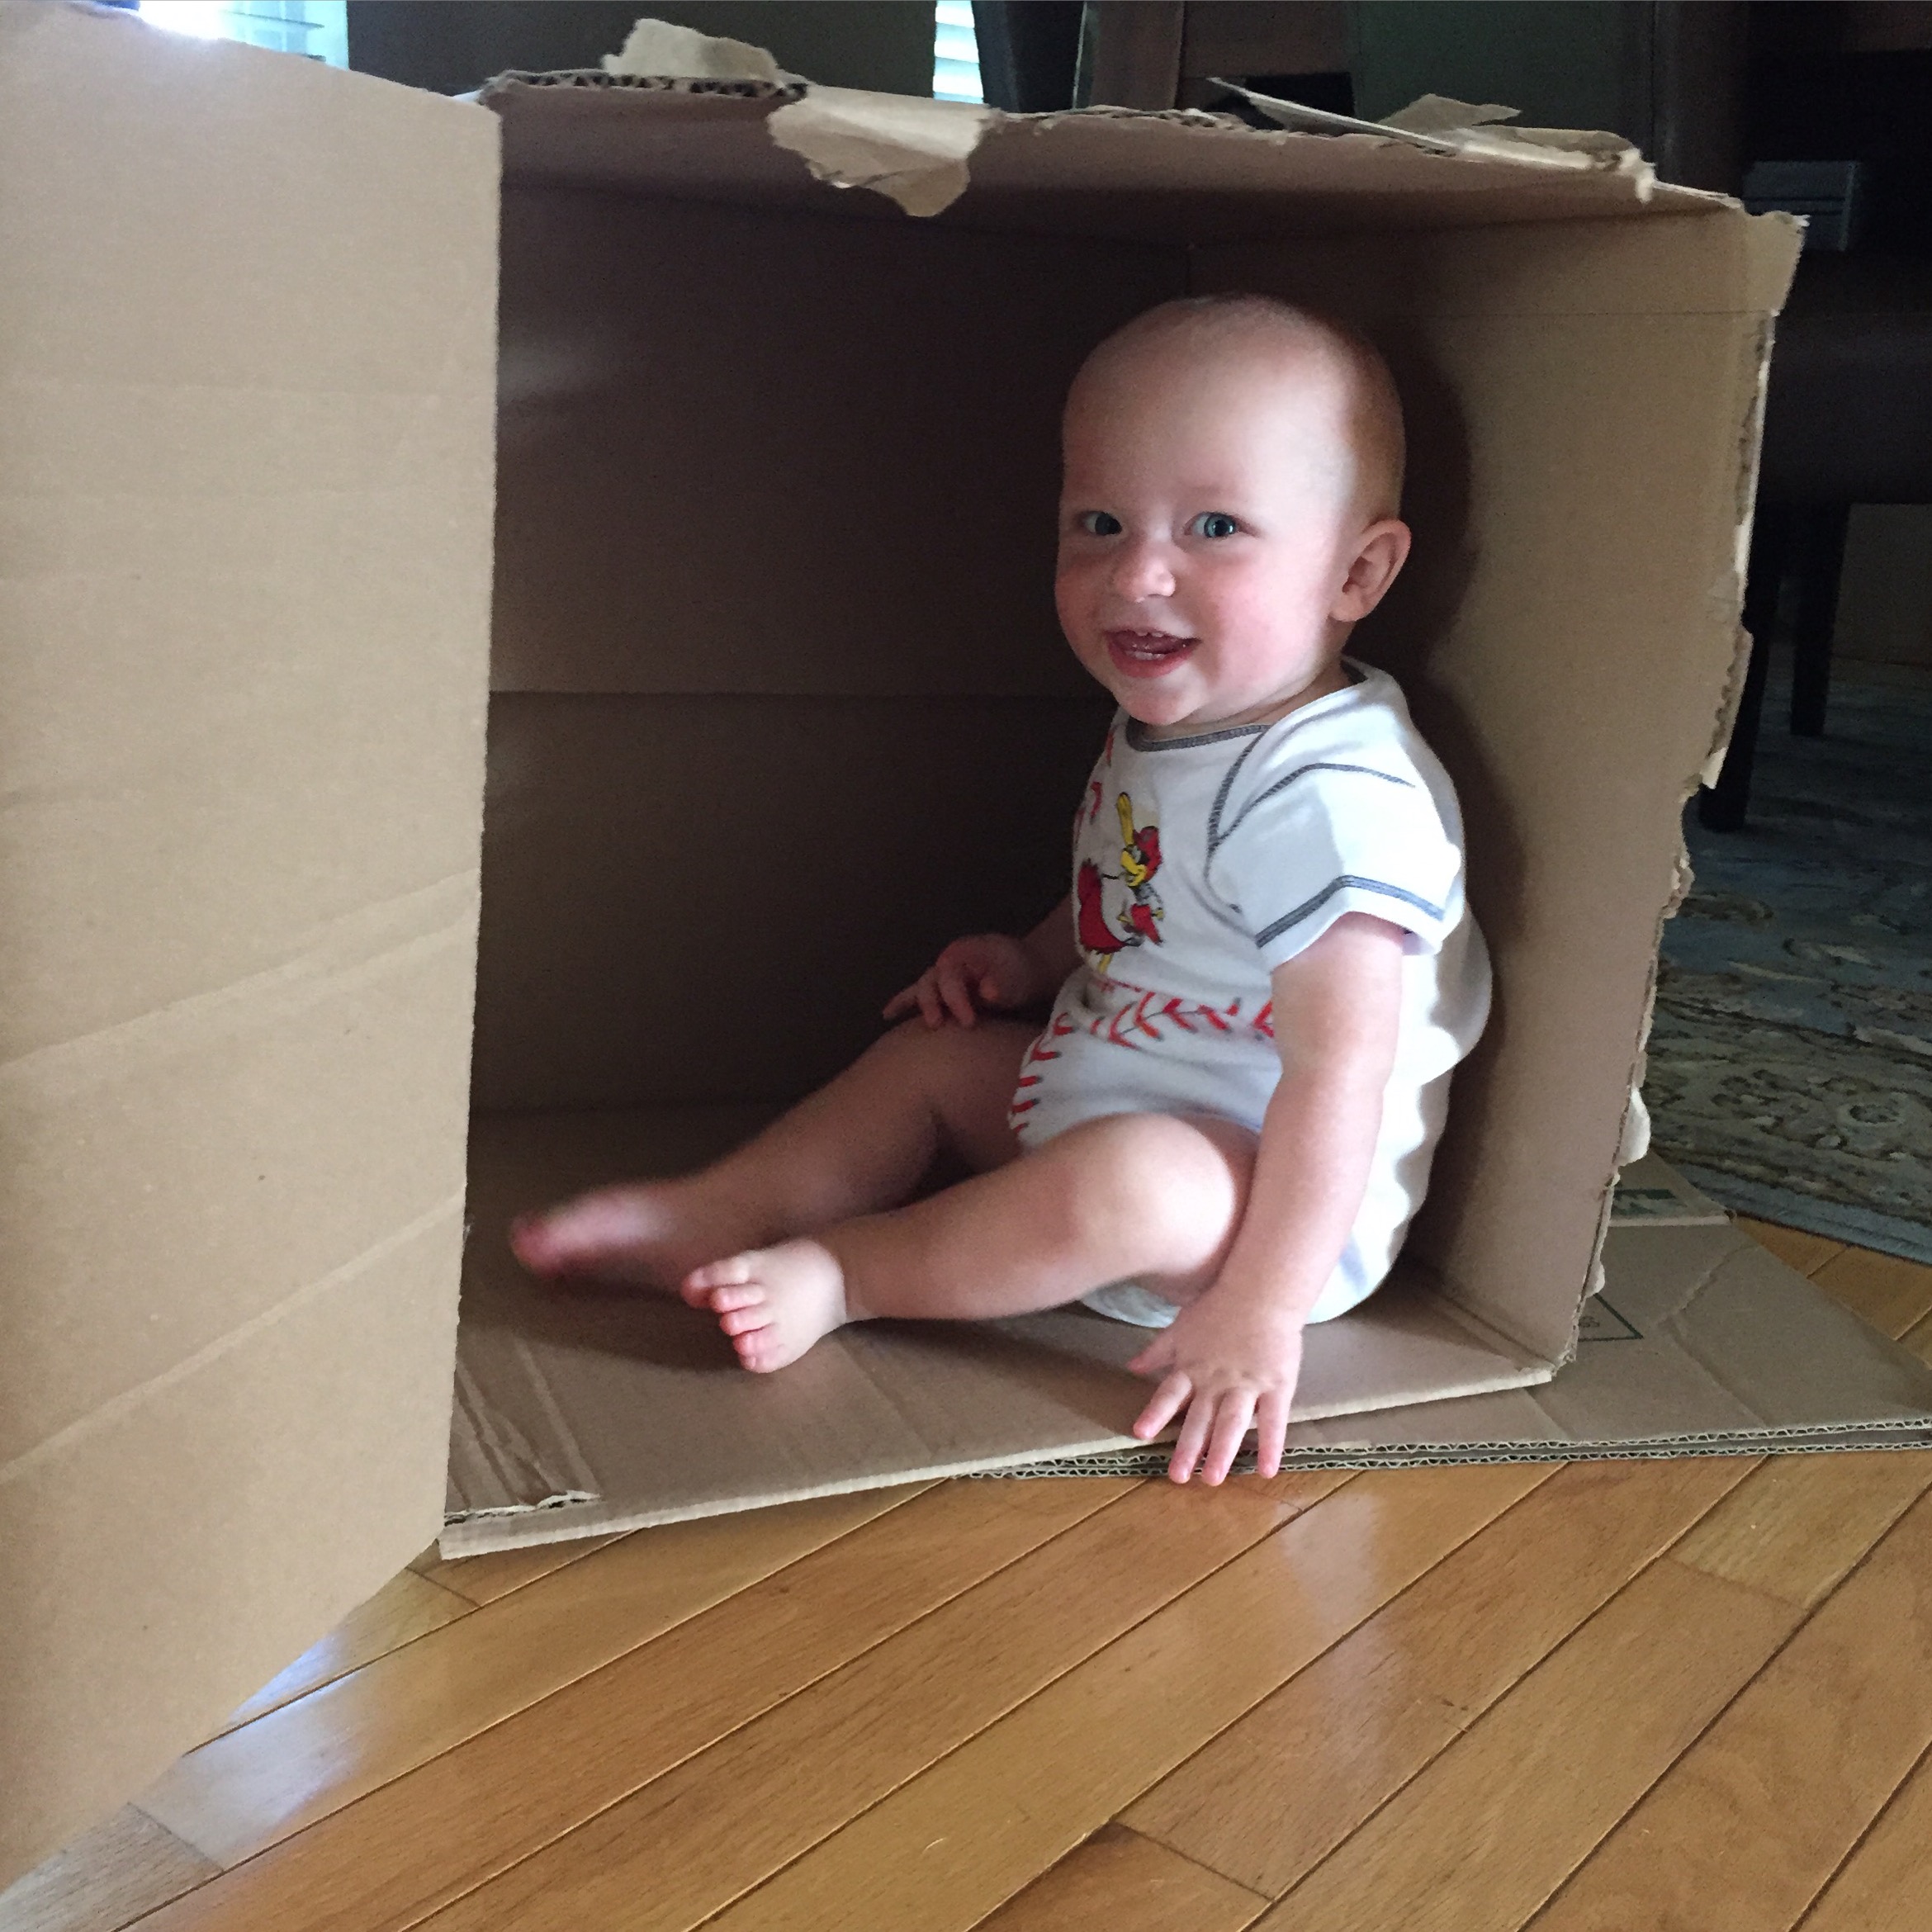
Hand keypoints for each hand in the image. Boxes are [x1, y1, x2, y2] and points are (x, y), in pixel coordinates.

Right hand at [882, 932, 1048, 1029]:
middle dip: (934, 1004)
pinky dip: (901, 1003)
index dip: (954, 998)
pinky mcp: (940, 990)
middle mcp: (948, 962)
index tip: (968, 1021)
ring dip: (921, 1007)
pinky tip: (887, 1015)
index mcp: (964, 952)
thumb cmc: (1018, 971)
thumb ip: (1002, 982)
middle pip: (931, 981)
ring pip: (922, 989)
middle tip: (941, 1026)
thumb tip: (987, 992)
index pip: (950, 974)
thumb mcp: (1016, 974)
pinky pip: (916, 994)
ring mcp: (941, 975)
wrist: (1024, 970)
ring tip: (927, 1026)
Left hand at [1127, 1294, 1303, 1484]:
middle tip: (1177, 1477)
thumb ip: (1157, 1351)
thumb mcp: (1181, 1327)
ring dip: (1221, 1452)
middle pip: (1200, 1418)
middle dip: (1188, 1448)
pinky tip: (1268, 1471)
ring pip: (1232, 1423)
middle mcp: (1216, 1380)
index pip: (1169, 1394)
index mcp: (1193, 1367)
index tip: (1140, 1434)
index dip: (1156, 1413)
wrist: (1261, 1290)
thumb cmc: (1219, 1306)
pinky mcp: (1277, 1386)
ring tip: (1211, 1479)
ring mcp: (1247, 1384)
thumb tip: (1131, 1368)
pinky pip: (1274, 1420)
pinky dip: (1271, 1446)